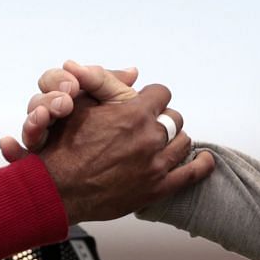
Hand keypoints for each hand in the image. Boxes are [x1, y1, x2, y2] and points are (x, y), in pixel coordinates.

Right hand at [0, 60, 140, 161]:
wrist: (105, 182)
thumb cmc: (115, 140)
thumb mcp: (121, 109)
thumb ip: (120, 89)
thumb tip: (133, 72)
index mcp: (70, 98)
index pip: (56, 81)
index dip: (61, 80)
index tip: (73, 86)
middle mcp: (52, 117)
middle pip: (39, 100)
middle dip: (50, 98)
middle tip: (65, 103)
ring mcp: (43, 141)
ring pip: (30, 125)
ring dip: (33, 119)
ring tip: (43, 119)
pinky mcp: (35, 164)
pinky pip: (17, 156)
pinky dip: (12, 150)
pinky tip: (8, 144)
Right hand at [37, 80, 213, 222]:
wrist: (55, 189)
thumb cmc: (63, 148)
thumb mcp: (81, 106)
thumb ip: (106, 83)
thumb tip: (131, 70)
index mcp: (133, 113)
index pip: (161, 93)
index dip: (151, 98)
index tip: (145, 104)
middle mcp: (149, 137)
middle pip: (173, 118)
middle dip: (162, 120)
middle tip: (148, 128)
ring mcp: (156, 164)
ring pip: (183, 142)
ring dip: (174, 140)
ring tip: (163, 144)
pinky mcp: (157, 188)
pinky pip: (192, 174)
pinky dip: (202, 165)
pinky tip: (205, 160)